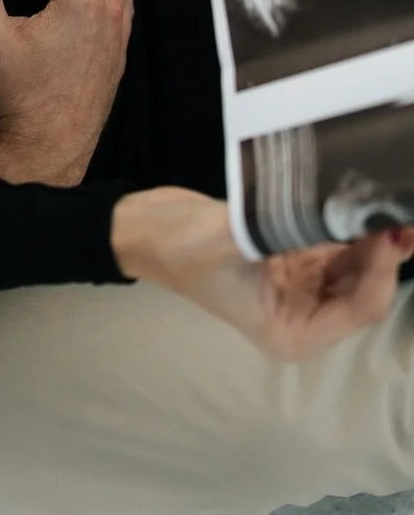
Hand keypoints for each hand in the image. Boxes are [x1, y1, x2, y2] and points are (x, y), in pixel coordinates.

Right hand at [112, 187, 413, 360]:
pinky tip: (359, 199)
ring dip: (372, 234)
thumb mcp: (224, 239)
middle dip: (385, 251)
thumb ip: (278, 228)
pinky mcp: (294, 257)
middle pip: (367, 286)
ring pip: (358, 263)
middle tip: (398, 206)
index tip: (387, 227)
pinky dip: (350, 223)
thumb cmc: (177, 246)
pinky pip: (338, 244)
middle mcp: (304, 315)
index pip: (361, 307)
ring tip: (385, 197)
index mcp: (292, 333)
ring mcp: (301, 285)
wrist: (143, 227)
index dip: (382, 269)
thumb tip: (331, 208)